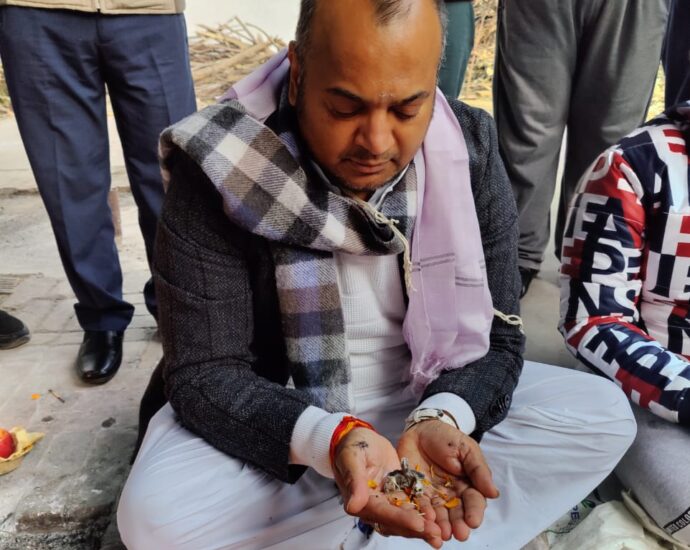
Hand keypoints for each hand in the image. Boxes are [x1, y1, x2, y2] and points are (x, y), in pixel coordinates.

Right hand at [332, 427, 442, 546]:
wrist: (358, 438)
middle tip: (436, 534)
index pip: (382, 513)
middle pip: (396, 522)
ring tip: (440, 534)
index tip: (418, 523)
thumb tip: (353, 506)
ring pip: (406, 519)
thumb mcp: (352, 458)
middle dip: (416, 529)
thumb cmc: (351, 446)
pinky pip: (412, 507)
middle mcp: (374, 506)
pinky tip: (439, 520)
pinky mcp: (398, 495)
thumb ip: (354, 481)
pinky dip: (425, 514)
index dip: (401, 519)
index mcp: (361, 500)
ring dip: (423, 527)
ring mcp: (387, 502)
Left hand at [397, 420, 498, 542]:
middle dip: (458, 525)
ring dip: (440, 525)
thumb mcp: (466, 449)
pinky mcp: (415, 492)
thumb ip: (478, 470)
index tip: (473, 522)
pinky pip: (418, 505)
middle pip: (456, 513)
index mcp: (467, 485)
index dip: (474, 512)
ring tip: (441, 534)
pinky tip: (424, 521)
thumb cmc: (447, 437)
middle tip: (459, 534)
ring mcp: (433, 495)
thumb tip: (493, 493)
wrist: (421, 428)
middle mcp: (451, 495)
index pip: (473, 502)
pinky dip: (421, 514)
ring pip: (438, 514)